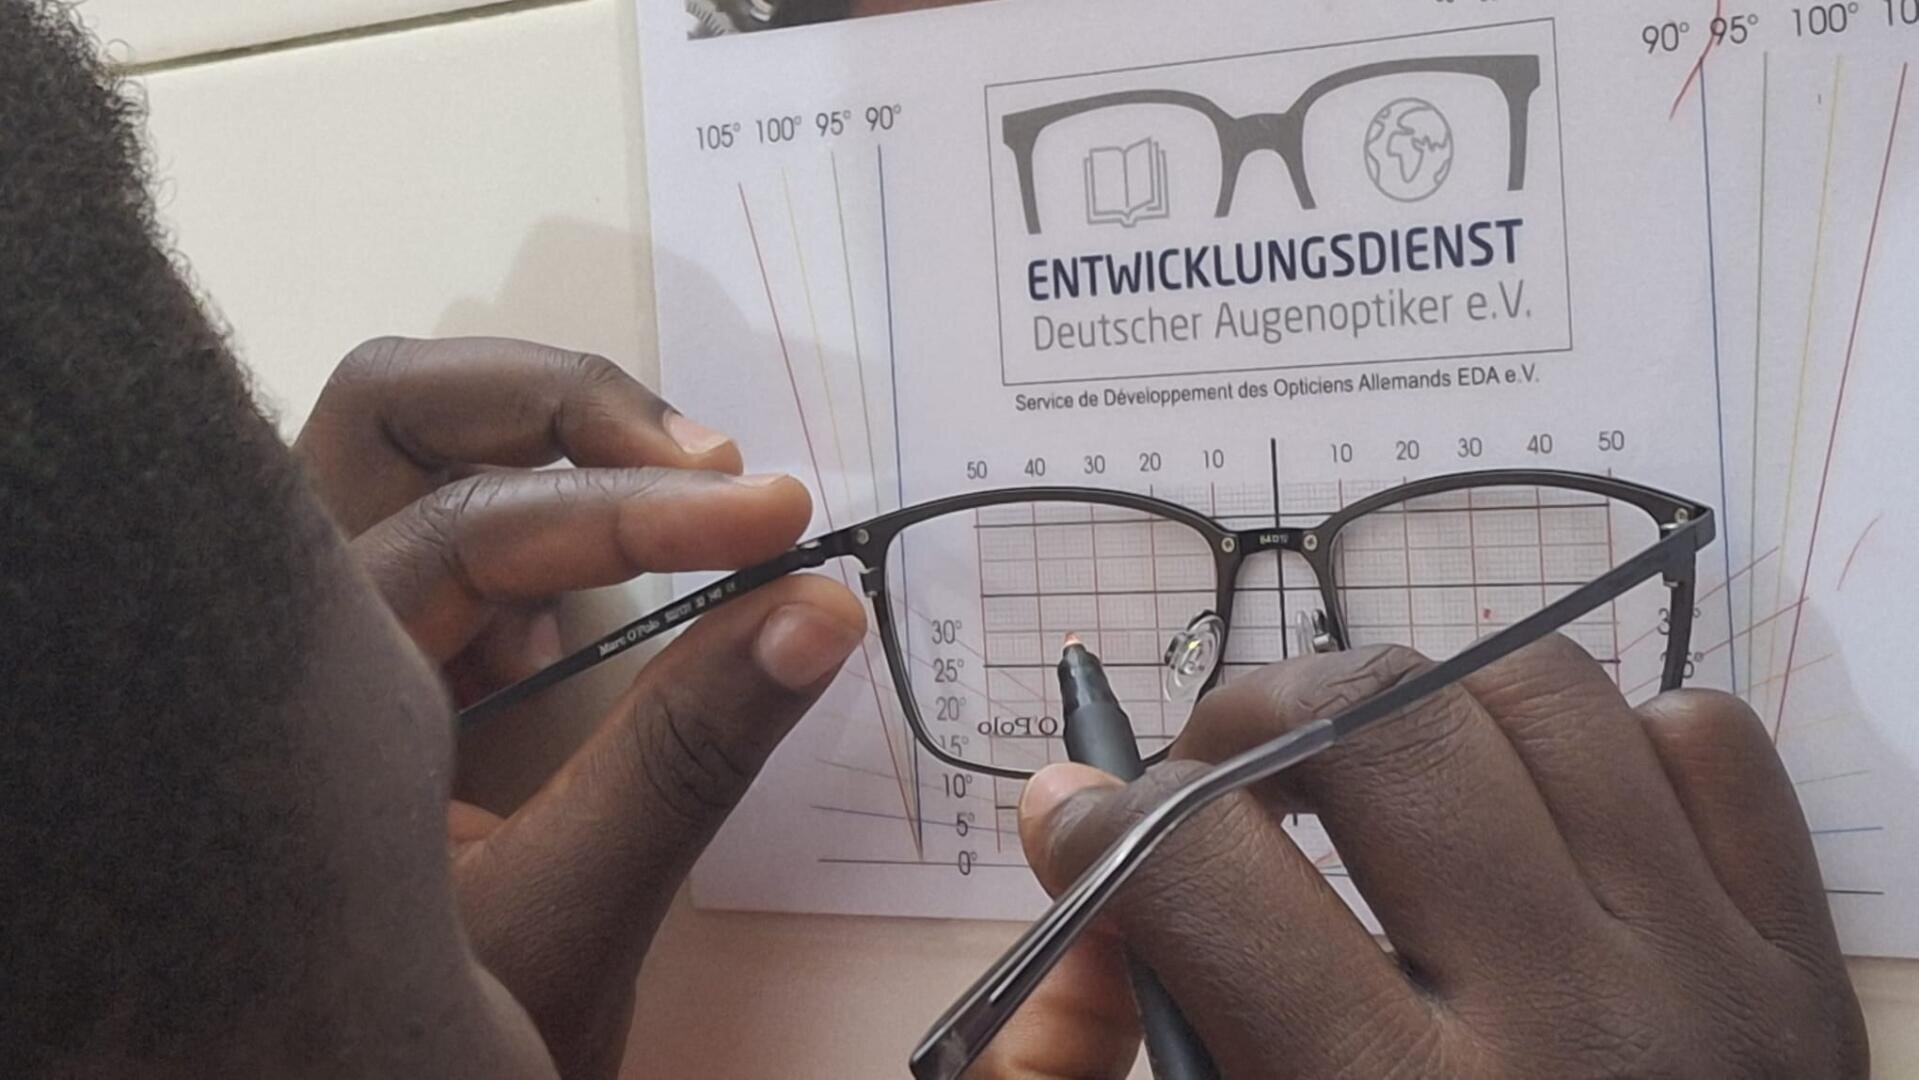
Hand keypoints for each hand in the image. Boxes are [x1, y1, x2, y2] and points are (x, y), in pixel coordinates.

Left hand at [296, 337, 866, 1078]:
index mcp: (302, 691)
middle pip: (393, 413)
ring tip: (688, 500)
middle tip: (710, 461)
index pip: (475, 528)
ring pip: (412, 451)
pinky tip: (626, 586)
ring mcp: (329, 634)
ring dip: (552, 445)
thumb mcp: (567, 915)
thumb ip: (683, 758)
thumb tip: (812, 611)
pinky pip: (447, 528)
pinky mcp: (380, 655)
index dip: (641, 510)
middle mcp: (289, 629)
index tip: (776, 521)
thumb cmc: (399, 1038)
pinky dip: (548, 517)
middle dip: (560, 409)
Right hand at [1006, 636, 1868, 1078]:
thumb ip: (1113, 1028)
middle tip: (1217, 767)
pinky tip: (1541, 803)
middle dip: (1253, 714)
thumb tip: (1061, 816)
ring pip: (1543, 696)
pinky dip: (1608, 737)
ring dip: (1422, 698)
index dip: (1103, 817)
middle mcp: (1570, 1030)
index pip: (1203, 869)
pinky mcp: (1802, 963)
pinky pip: (1705, 742)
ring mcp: (1711, 980)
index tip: (1082, 816)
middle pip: (1381, 735)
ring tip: (1368, 760)